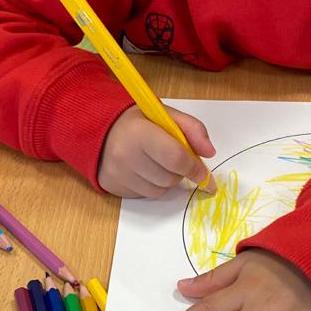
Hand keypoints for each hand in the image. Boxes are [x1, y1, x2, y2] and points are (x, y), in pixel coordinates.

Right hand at [98, 105, 214, 197]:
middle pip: (170, 178)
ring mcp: (118, 174)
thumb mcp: (165, 115)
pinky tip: (144, 170)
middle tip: (172, 157)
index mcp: (140, 133)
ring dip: (167, 180)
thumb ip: (192, 128)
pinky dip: (153, 186)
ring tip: (156, 162)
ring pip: (160, 190)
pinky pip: (146, 195)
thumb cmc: (138, 122)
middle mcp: (126, 156)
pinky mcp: (114, 187)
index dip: (195, 169)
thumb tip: (209, 153)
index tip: (206, 176)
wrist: (101, 130)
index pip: (176, 158)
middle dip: (180, 171)